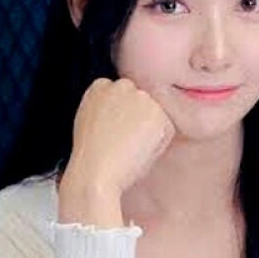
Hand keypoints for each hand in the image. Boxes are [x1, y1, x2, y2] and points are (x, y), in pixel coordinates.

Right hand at [60, 78, 174, 217]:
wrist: (96, 171)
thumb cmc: (92, 157)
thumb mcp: (91, 123)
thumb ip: (107, 110)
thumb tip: (127, 114)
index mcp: (99, 86)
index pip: (123, 96)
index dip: (124, 117)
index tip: (119, 132)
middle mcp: (121, 86)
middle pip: (141, 102)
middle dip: (140, 120)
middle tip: (127, 144)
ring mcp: (140, 96)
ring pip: (156, 115)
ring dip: (151, 131)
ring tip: (130, 149)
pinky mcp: (157, 111)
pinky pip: (168, 128)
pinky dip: (160, 143)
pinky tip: (141, 152)